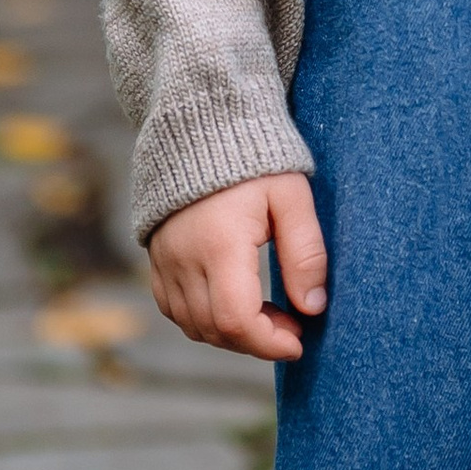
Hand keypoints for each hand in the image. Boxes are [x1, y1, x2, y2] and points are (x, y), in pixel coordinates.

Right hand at [147, 172, 328, 364]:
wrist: (203, 126)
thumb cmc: (256, 160)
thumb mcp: (292, 198)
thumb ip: (306, 253)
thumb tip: (313, 307)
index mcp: (220, 244)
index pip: (236, 319)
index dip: (269, 342)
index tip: (299, 341)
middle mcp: (183, 258)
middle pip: (215, 329)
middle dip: (257, 341)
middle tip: (292, 325)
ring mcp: (164, 260)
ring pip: (192, 325)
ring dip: (232, 334)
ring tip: (269, 315)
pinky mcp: (156, 258)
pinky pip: (174, 309)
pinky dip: (204, 320)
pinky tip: (235, 305)